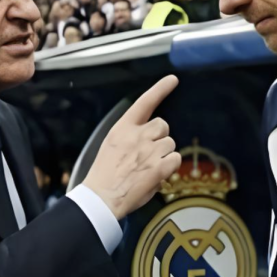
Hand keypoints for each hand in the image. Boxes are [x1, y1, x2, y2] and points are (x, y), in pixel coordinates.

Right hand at [83, 75, 181, 219]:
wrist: (101, 197)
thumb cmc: (104, 175)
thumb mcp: (111, 146)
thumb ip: (130, 137)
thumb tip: (151, 140)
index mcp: (123, 128)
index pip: (144, 102)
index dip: (160, 89)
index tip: (172, 79)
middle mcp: (137, 135)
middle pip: (163, 126)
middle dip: (160, 138)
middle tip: (149, 153)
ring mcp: (149, 151)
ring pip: (170, 144)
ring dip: (164, 154)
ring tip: (148, 167)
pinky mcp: (158, 168)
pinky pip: (175, 160)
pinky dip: (170, 168)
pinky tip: (157, 175)